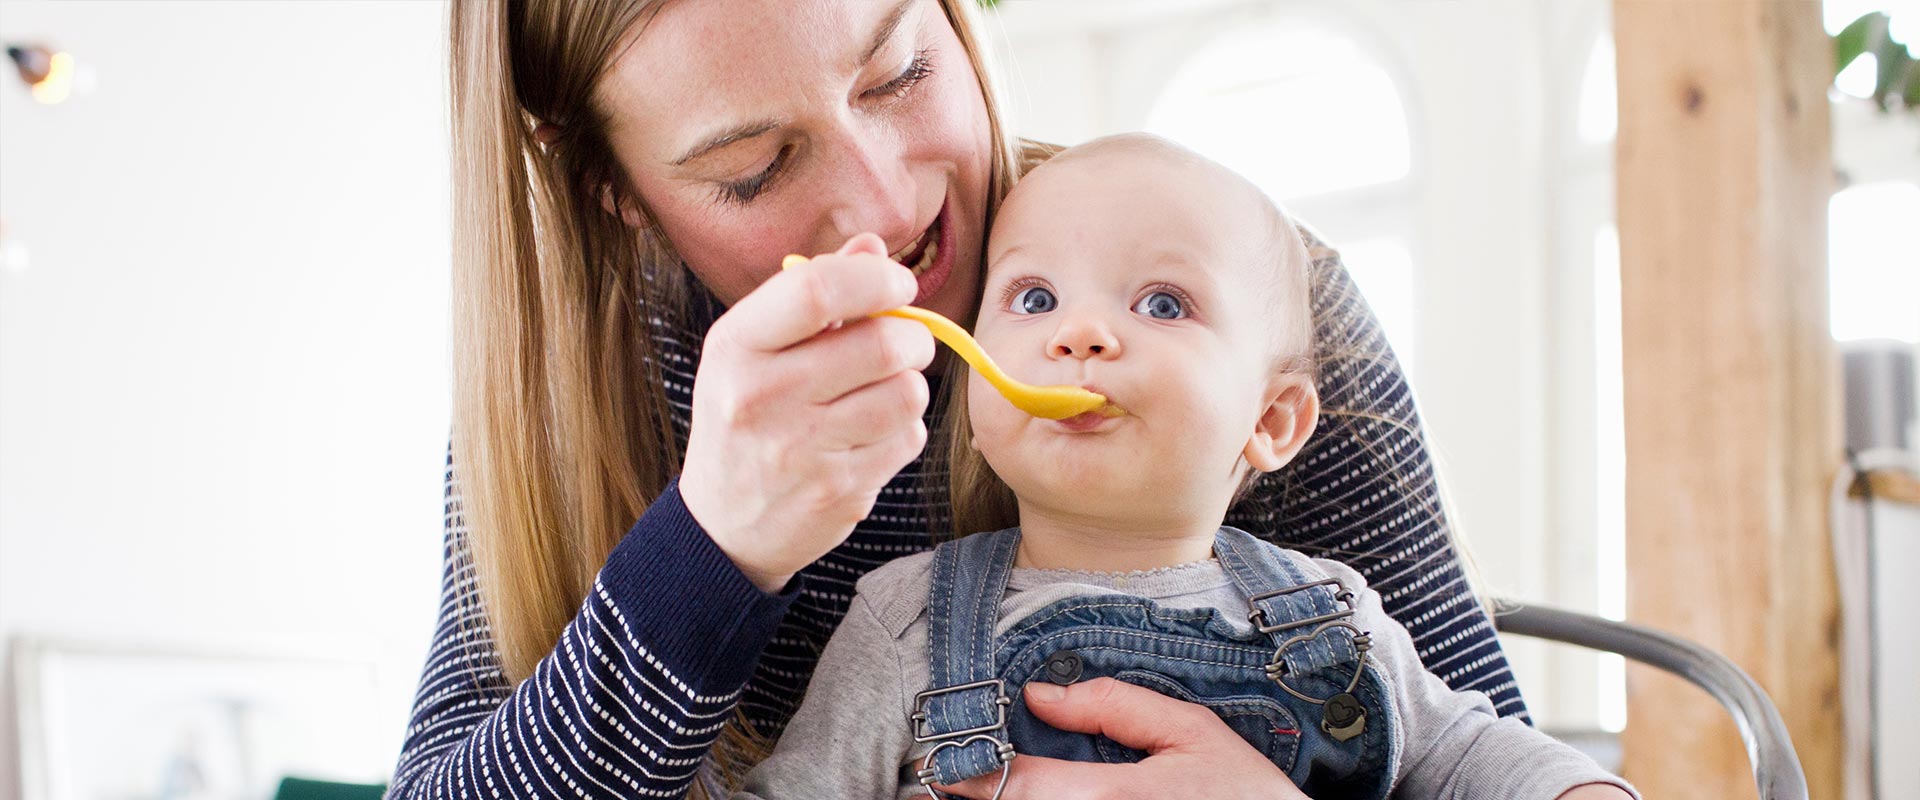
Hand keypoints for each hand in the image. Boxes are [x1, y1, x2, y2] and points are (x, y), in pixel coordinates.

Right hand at [678, 233, 933, 591]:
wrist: (724, 525)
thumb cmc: (746, 418)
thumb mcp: (754, 349)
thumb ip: (811, 293)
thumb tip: (874, 246)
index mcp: (736, 346)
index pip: (816, 289)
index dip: (875, 278)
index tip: (898, 284)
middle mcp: (761, 397)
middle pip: (881, 343)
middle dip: (913, 335)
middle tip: (906, 342)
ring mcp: (801, 451)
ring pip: (906, 393)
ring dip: (909, 386)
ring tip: (882, 391)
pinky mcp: (839, 491)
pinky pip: (908, 439)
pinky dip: (903, 430)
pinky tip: (870, 435)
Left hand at [936, 678, 1309, 799]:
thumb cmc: (1242, 794)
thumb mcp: (1191, 734)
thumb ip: (1114, 707)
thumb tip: (1041, 694)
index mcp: (1116, 798)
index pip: (1020, 787)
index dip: (970, 775)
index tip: (937, 765)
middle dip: (979, 799)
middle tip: (931, 786)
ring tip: (962, 798)